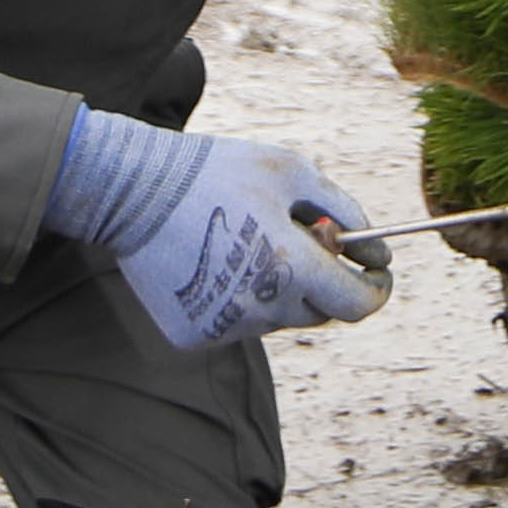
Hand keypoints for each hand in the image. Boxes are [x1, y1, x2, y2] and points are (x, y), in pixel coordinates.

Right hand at [43, 112, 391, 348]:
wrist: (132, 190)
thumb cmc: (217, 171)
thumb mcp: (291, 171)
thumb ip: (342, 208)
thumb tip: (375, 250)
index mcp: (290, 267)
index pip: (357, 304)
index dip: (375, 289)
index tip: (375, 272)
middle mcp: (261, 307)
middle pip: (317, 311)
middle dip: (321, 279)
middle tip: (296, 236)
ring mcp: (225, 327)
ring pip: (276, 317)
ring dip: (277, 288)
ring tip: (244, 241)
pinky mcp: (195, 336)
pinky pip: (236, 324)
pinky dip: (238, 299)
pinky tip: (214, 263)